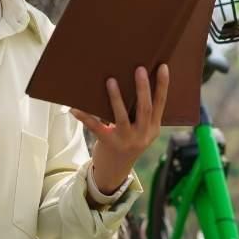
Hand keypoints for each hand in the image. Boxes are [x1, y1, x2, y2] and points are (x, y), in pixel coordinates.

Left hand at [71, 64, 169, 191]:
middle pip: (144, 109)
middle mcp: (142, 135)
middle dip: (142, 88)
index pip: (160, 104)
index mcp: (152, 129)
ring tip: (111, 81)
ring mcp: (125, 141)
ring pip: (121, 117)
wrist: (115, 171)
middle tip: (140, 69)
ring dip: (116, 98)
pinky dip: (85, 117)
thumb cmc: (127, 142)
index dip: (163, 86)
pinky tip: (75, 108)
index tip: (163, 67)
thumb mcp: (141, 131)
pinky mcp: (108, 143)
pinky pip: (96, 127)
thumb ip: (140, 114)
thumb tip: (128, 81)